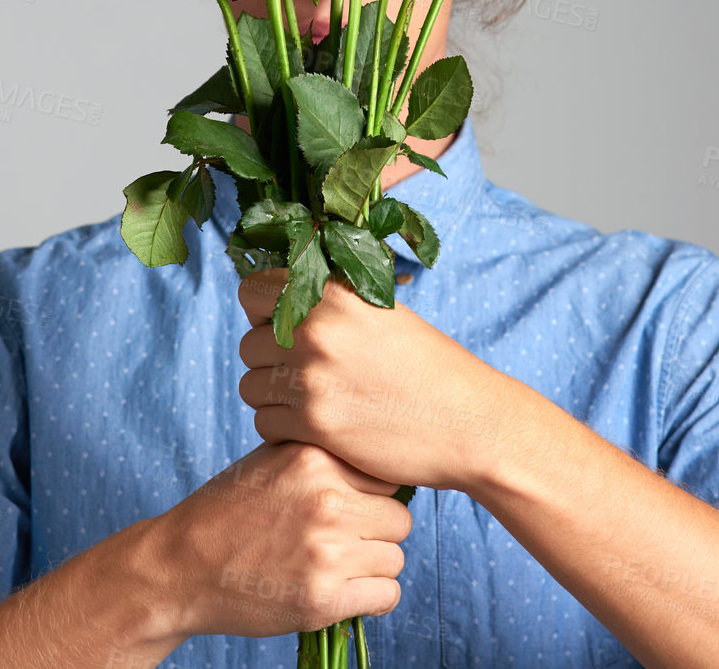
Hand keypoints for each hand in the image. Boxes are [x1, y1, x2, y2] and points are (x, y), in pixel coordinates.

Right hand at [156, 441, 410, 638]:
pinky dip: (372, 599)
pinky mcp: (322, 598)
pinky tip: (345, 591)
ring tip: (338, 566)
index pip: (387, 474)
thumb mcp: (271, 459)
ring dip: (374, 566)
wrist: (180, 566)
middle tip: (347, 542)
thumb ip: (322, 454)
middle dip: (378, 532)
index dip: (373, 495)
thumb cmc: (227, 512)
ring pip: (395, 558)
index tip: (358, 508)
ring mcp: (326, 551)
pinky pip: (387, 595)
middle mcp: (325, 500)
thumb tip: (379, 458)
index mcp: (314, 459)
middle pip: (399, 518)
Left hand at [237, 269, 513, 491]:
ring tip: (316, 401)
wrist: (470, 423)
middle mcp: (317, 329)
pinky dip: (284, 429)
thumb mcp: (382, 313)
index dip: (264, 312)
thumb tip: (278, 298)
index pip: (252, 291)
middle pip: (248, 343)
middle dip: (270, 360)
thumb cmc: (430, 369)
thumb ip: (330, 303)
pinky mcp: (314, 423)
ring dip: (274, 397)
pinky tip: (320, 426)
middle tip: (310, 374)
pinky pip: (264, 423)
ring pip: (251, 385)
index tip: (286, 330)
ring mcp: (312, 377)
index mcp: (333, 293)